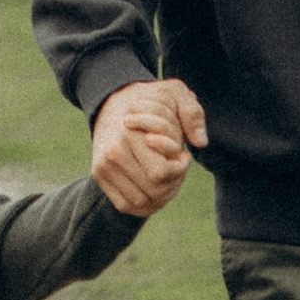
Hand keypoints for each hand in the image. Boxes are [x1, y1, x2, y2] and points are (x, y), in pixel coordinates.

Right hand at [90, 76, 207, 217]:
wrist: (112, 100)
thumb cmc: (150, 100)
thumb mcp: (174, 94)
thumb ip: (192, 113)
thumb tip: (200, 143)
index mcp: (129, 135)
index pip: (161, 173)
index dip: (180, 169)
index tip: (182, 154)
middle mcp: (112, 154)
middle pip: (153, 191)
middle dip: (173, 184)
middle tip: (177, 167)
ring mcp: (102, 167)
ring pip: (140, 203)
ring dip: (161, 197)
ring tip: (167, 177)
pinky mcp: (99, 175)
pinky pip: (125, 205)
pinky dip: (144, 205)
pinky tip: (155, 188)